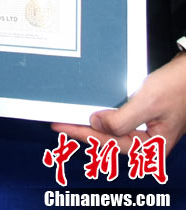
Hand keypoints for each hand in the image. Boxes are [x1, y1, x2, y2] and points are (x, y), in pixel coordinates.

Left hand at [52, 52, 185, 154]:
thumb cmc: (177, 87)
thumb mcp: (147, 103)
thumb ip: (121, 120)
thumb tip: (96, 124)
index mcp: (152, 146)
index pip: (109, 144)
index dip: (82, 134)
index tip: (61, 127)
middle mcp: (149, 142)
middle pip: (109, 141)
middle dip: (84, 132)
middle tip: (59, 123)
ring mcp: (147, 130)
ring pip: (112, 132)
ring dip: (91, 126)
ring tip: (70, 119)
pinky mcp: (145, 118)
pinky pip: (119, 121)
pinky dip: (103, 118)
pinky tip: (91, 113)